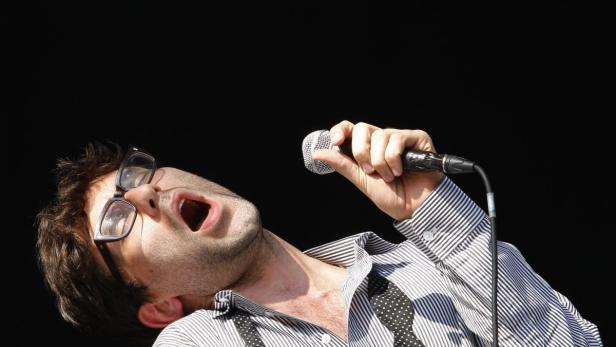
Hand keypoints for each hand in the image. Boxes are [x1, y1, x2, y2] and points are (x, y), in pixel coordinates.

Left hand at [312, 120, 443, 220]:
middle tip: (370, 171)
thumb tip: (317, 152)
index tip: (337, 141)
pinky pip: (397, 139)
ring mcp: (399, 137)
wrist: (415, 208)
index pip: (350, 129)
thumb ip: (342, 164)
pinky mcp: (416, 138)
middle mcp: (382, 140)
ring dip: (381, 162)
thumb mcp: (361, 180)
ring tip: (390, 176)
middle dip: (362, 152)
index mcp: (367, 148)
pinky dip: (394, 159)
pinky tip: (401, 170)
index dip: (341, 130)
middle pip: (362, 128)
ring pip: (380, 136)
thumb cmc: (392, 196)